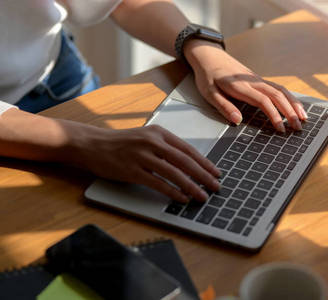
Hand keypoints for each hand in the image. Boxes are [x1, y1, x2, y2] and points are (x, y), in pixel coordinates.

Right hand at [75, 124, 219, 202]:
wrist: (91, 144)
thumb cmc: (121, 143)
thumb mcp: (146, 138)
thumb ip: (165, 148)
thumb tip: (190, 165)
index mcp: (159, 133)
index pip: (188, 150)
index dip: (205, 163)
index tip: (216, 173)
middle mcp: (152, 142)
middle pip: (185, 161)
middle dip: (203, 176)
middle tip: (216, 187)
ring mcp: (142, 155)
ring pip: (174, 173)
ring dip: (191, 186)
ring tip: (202, 196)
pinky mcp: (132, 170)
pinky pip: (157, 183)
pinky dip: (172, 192)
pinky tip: (181, 198)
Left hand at [183, 39, 307, 131]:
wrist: (209, 55)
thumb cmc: (207, 76)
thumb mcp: (209, 93)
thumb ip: (223, 106)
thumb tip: (237, 120)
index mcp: (240, 86)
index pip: (263, 101)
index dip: (274, 115)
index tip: (280, 129)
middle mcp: (253, 81)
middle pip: (277, 95)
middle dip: (290, 112)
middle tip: (298, 127)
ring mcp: (258, 80)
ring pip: (281, 90)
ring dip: (294, 104)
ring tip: (304, 118)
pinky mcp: (259, 80)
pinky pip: (279, 88)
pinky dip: (290, 98)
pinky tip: (296, 106)